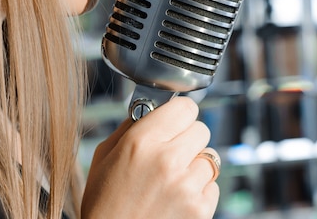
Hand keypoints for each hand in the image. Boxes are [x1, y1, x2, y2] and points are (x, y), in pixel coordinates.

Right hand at [82, 96, 219, 218]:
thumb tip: (150, 109)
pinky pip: (212, 186)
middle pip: (201, 129)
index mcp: (141, 142)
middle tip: (171, 151)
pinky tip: (177, 197)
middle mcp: (167, 160)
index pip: (184, 107)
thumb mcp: (104, 156)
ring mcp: (187, 186)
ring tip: (172, 178)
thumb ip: (129, 128)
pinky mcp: (200, 209)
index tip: (174, 120)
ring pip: (210, 157)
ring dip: (195, 164)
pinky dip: (199, 189)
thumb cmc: (104, 204)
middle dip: (187, 138)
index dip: (179, 113)